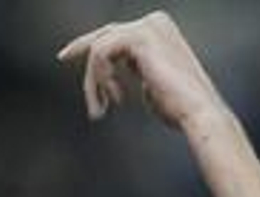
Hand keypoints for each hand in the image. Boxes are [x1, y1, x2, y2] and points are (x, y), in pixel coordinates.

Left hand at [58, 11, 227, 128]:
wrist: (197, 112)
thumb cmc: (179, 108)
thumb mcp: (153, 84)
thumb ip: (138, 70)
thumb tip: (116, 72)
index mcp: (159, 28)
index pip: (116, 33)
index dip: (90, 44)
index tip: (67, 55)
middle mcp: (154, 21)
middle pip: (105, 35)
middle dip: (82, 48)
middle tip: (62, 56)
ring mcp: (147, 25)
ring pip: (100, 47)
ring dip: (94, 81)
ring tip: (101, 109)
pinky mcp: (140, 36)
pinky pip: (101, 52)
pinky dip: (99, 77)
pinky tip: (112, 97)